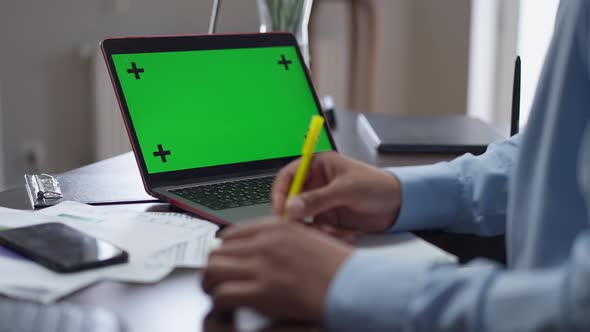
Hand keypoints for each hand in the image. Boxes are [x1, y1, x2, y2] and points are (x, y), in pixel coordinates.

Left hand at [202, 218, 352, 321]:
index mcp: (276, 227)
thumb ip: (282, 241)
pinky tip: (226, 306)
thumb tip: (261, 251)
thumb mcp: (309, 238)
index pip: (232, 234)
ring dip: (210, 283)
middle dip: (214, 267)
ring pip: (213, 270)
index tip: (224, 260)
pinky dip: (219, 301)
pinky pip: (223, 294)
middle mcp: (264, 243)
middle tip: (216, 279)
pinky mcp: (262, 291)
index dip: (223, 250)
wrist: (352, 283)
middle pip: (218, 251)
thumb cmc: (337, 266)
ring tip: (215, 293)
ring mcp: (261, 265)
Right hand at [272, 151, 401, 232]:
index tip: (280, 209)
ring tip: (336, 231)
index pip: (288, 176)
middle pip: (291, 201)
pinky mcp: (329, 220)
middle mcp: (316, 184)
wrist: (400, 205)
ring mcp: (321, 203)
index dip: (280, 192)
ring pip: (303, 220)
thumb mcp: (347, 189)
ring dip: (316, 229)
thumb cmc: (378, 185)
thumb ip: (318, 199)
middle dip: (296, 216)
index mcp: (318, 166)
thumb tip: (291, 207)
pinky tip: (347, 234)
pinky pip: (317, 231)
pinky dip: (328, 235)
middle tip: (301, 228)